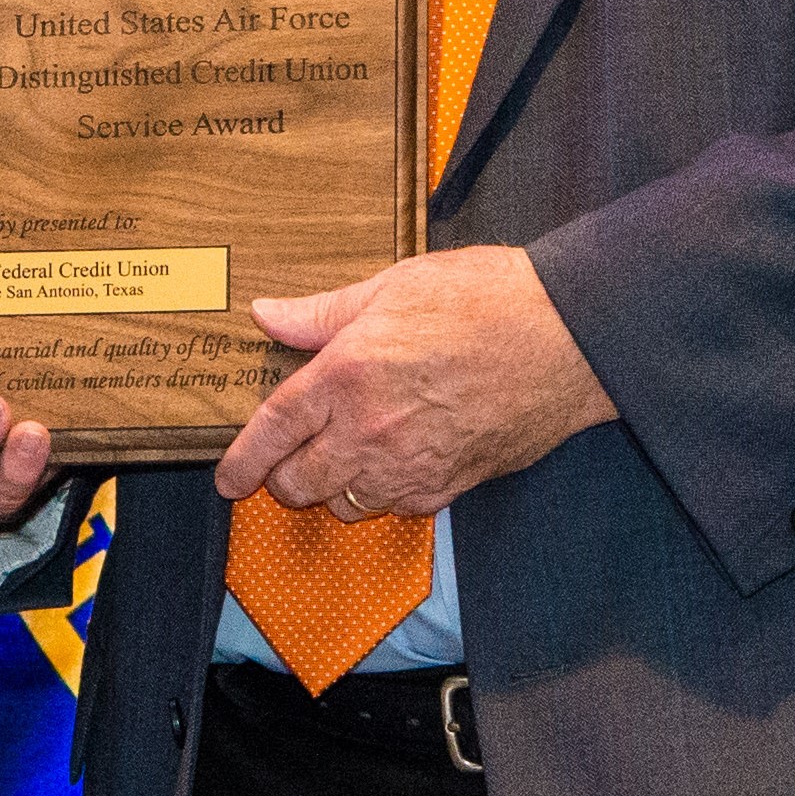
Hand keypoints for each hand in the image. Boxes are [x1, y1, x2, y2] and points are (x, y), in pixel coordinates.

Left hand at [212, 247, 610, 521]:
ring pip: (343, 505)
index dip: (243, 461)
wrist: (564, 337)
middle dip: (283, 477)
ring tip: (344, 458)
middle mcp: (368, 432)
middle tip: (290, 457)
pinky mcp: (447, 486)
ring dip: (333, 489)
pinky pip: (394, 509)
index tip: (230, 478)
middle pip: (298, 484)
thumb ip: (322, 312)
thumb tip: (268, 315)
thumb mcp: (392, 286)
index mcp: (345, 375)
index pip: (272, 432)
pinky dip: (382, 495)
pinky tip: (393, 464)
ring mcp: (408, 467)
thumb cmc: (483, 300)